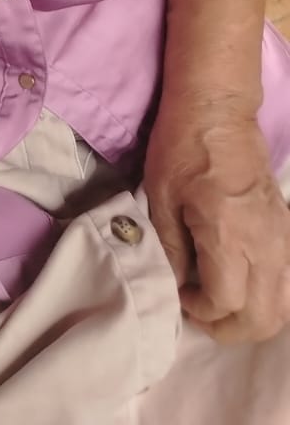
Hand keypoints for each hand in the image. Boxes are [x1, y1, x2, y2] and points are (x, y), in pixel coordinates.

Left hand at [145, 99, 289, 343]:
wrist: (218, 109)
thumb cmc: (182, 147)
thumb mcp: (161, 196)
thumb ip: (171, 248)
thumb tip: (177, 284)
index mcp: (230, 235)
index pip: (226, 302)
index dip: (200, 312)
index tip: (179, 295)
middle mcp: (265, 244)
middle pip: (262, 318)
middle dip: (228, 329)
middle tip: (198, 314)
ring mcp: (282, 238)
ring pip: (281, 307)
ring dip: (251, 319)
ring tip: (218, 304)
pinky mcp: (287, 229)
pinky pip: (286, 283)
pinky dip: (266, 298)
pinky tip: (238, 284)